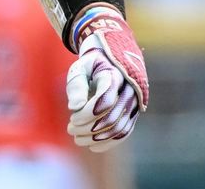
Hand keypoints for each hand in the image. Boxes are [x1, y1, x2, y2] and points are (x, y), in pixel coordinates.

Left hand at [65, 8, 147, 151]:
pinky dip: (110, 141)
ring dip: (97, 138)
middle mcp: (128, 90)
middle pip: (111, 117)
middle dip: (88, 128)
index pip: (104, 101)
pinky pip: (125, 131)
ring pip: (118, 127)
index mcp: (115, 75)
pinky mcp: (133, 112)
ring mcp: (134, 102)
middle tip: (70, 129)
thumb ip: (76, 84)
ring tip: (77, 138)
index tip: (72, 118)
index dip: (87, 114)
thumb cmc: (91, 63)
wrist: (111, 57)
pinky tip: (93, 146)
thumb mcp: (80, 67)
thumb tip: (75, 107)